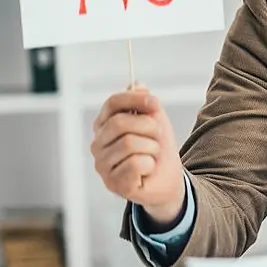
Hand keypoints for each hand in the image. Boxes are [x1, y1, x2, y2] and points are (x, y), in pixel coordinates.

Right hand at [90, 85, 185, 225]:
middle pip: (121, 123)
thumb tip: (136, 84)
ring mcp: (102, 165)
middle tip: (156, 137)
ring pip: (130, 143)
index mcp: (105, 125)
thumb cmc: (157, 149)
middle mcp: (98, 144)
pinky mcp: (113, 183)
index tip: (155, 103)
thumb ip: (145, 104)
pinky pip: (136, 164)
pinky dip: (150, 164)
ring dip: (151, 148)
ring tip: (151, 155)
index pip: (112, 103)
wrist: (168, 179)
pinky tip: (147, 170)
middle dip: (149, 127)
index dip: (135, 99)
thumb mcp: (156, 121)